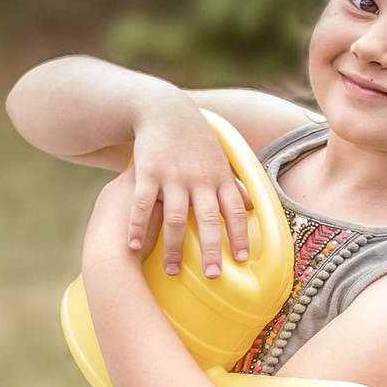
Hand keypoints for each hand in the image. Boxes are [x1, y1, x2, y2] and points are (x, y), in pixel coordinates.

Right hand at [127, 99, 251, 278]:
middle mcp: (198, 178)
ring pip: (174, 216)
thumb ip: (232, 184)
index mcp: (218, 177)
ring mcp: (171, 175)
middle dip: (211, 248)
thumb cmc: (195, 140)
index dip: (239, 235)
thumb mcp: (218, 159)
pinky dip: (137, 225)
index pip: (234, 211)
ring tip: (172, 272)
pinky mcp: (147, 172)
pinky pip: (142, 203)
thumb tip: (252, 206)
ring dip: (172, 246)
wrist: (165, 110)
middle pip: (208, 218)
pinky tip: (133, 245)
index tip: (242, 259)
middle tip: (214, 276)